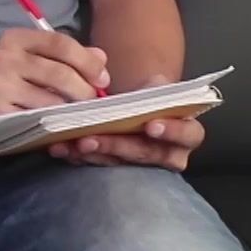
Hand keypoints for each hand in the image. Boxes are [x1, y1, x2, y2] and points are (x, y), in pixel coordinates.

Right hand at [0, 29, 109, 131]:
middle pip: (60, 74)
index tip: (102, 78)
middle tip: (92, 102)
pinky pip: (38, 122)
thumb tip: (101, 58)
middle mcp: (5, 58)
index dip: (87, 62)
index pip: (60, 44)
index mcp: (16, 39)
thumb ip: (65, 56)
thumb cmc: (4, 79)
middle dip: (85, 91)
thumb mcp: (30, 59)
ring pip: (52, 102)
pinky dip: (54, 126)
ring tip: (74, 114)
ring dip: (70, 112)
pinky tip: (57, 127)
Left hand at [47, 75, 204, 170]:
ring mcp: (143, 165)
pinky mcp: (118, 169)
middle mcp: (169, 153)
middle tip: (92, 138)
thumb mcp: (155, 88)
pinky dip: (79, 157)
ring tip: (74, 143)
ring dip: (96, 153)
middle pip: (147, 154)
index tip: (150, 125)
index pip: (188, 134)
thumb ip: (153, 87)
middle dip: (118, 145)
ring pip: (121, 164)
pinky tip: (62, 148)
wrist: (137, 110)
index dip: (172, 131)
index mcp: (186, 131)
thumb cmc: (150, 98)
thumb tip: (152, 82)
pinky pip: (100, 165)